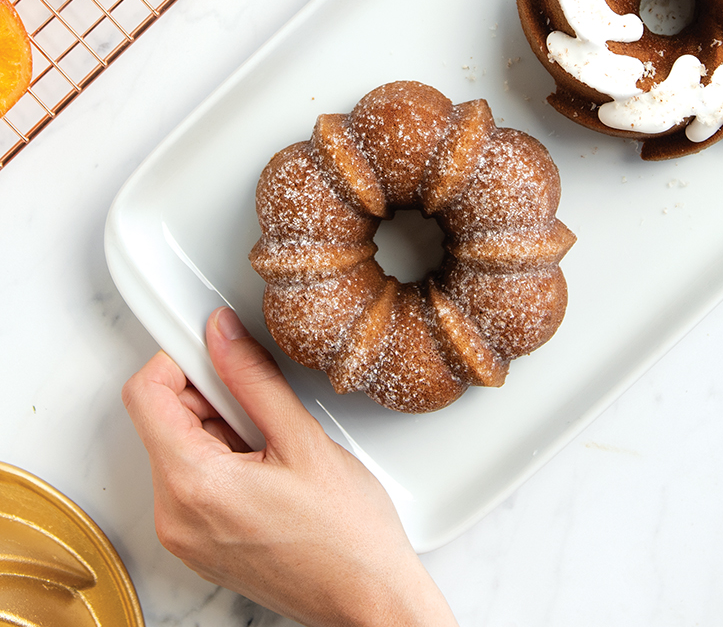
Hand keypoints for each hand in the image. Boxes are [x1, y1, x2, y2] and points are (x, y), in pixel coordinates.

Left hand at [122, 307, 458, 626]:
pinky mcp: (199, 543)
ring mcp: (184, 534)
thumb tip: (222, 334)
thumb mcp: (304, 440)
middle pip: (163, 419)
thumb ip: (252, 379)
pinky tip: (270, 467)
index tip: (215, 346)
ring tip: (276, 444)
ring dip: (221, 427)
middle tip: (263, 403)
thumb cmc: (347, 534)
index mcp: (194, 485)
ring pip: (180, 447)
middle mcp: (175, 516)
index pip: (146, 394)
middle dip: (209, 395)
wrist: (366, 598)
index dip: (179, 358)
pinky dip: (224, 458)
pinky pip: (193, 479)